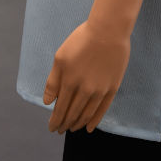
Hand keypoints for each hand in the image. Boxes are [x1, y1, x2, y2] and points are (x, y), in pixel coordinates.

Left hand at [43, 19, 130, 133]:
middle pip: (73, 114)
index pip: (60, 109)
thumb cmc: (82, 39)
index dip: (55, 120)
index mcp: (69, 82)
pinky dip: (95, 120)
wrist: (108, 30)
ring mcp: (100, 90)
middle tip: (60, 130)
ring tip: (72, 128)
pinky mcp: (112, 87)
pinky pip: (103, 109)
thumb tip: (47, 102)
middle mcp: (84, 90)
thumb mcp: (60, 57)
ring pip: (87, 114)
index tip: (51, 128)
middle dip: (64, 124)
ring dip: (78, 124)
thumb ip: (52, 81)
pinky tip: (90, 127)